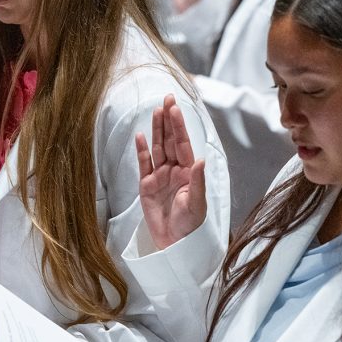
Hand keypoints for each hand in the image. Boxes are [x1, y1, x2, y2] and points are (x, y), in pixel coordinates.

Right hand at [135, 94, 206, 250]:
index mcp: (189, 172)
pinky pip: (144, 164)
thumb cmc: (190, 225)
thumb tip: (201, 160)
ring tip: (156, 111)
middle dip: (168, 120)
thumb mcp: (197, 204)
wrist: (174, 243)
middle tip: (167, 99)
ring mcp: (160, 176)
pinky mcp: (147, 185)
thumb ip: (198, 181)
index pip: (183, 143)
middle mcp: (175, 170)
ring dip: (156, 130)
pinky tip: (140, 136)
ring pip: (157, 148)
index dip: (179, 125)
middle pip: (170, 140)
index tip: (175, 108)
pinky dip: (141, 150)